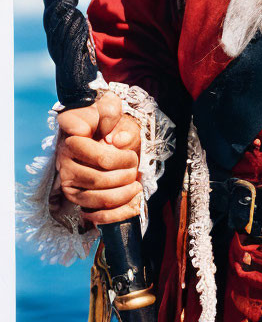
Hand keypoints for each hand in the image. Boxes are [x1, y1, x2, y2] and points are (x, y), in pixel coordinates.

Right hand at [56, 91, 141, 224]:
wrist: (96, 130)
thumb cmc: (103, 120)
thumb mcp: (109, 107)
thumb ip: (112, 114)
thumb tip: (118, 140)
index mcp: (73, 140)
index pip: (100, 157)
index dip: (121, 159)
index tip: (132, 156)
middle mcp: (65, 163)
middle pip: (99, 179)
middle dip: (125, 175)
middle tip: (135, 167)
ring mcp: (69, 183)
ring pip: (97, 198)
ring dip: (122, 194)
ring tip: (135, 184)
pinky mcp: (76, 198)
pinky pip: (95, 214)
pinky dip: (116, 213)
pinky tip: (131, 202)